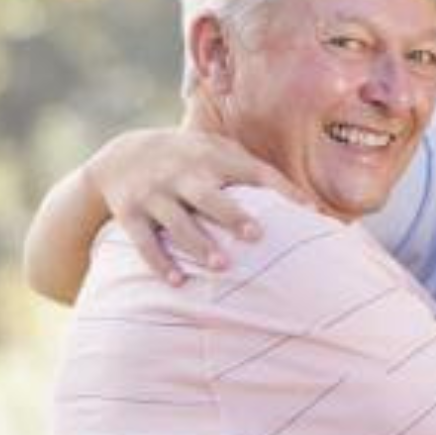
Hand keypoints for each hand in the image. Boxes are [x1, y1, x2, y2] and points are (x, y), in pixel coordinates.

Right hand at [86, 126, 306, 283]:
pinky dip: (159, 262)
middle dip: (231, 215)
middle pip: (208, 196)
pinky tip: (178, 282)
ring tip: (222, 266)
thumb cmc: (192, 160)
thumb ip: (259, 173)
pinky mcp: (129, 213)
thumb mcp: (219, 152)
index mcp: (212, 158)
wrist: (120, 155)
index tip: (309, 212)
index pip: (253, 171)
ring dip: (198, 245)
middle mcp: (182, 174)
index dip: (281, 189)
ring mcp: (153, 193)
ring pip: (176, 222)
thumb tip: (314, 209)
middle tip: (257, 235)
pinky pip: (143, 241)